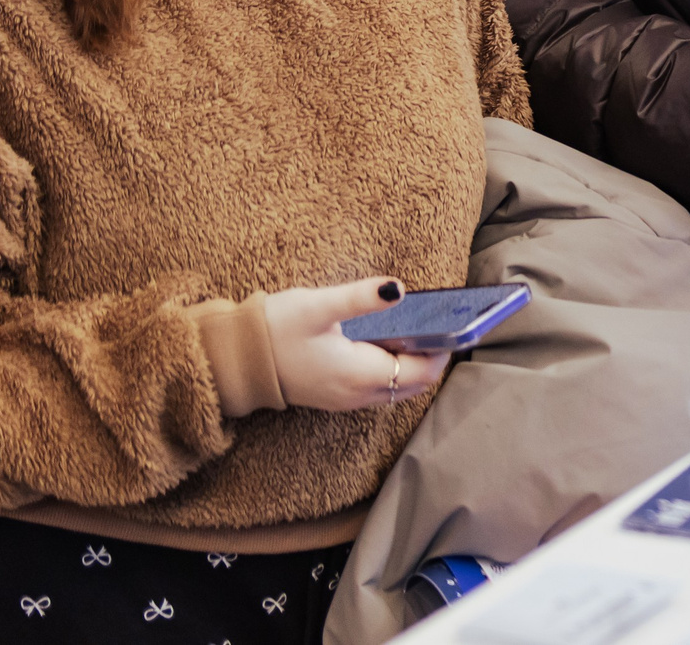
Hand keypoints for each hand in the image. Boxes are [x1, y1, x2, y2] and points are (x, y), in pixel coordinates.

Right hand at [265, 279, 451, 412]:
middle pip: (413, 385)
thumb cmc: (275, 331)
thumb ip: (360, 298)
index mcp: (359, 375)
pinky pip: (377, 388)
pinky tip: (388, 342)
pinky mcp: (333, 395)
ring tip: (420, 331)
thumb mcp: (318, 307)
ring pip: (396, 388)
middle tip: (442, 326)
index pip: (420, 374)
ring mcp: (344, 399)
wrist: (235, 360)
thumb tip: (398, 289)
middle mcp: (356, 395)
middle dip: (432, 359)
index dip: (442, 352)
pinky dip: (392, 370)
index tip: (453, 326)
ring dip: (413, 366)